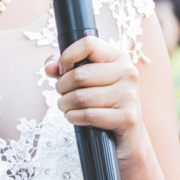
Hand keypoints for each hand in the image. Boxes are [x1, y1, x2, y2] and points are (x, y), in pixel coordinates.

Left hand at [45, 36, 144, 156]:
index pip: (88, 44)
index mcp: (119, 57)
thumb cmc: (104, 103)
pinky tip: (74, 117)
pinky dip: (73, 118)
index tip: (63, 70)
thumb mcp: (89, 80)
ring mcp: (129, 95)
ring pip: (81, 97)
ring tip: (67, 106)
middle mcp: (128, 72)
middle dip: (62, 87)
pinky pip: (88, 115)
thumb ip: (65, 68)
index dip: (68, 56)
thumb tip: (49, 67)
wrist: (129, 135)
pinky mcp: (127, 117)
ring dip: (65, 104)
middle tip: (63, 94)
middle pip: (79, 75)